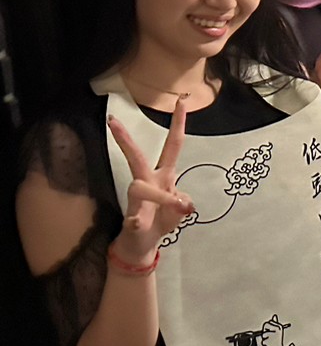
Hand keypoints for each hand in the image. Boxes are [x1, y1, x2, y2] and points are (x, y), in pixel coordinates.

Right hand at [107, 99, 194, 262]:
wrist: (143, 245)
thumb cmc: (161, 220)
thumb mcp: (180, 209)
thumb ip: (183, 202)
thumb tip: (184, 203)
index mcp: (165, 175)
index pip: (172, 145)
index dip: (178, 124)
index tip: (181, 101)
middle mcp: (149, 182)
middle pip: (137, 157)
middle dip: (125, 141)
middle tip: (111, 121)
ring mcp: (137, 201)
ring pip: (142, 188)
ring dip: (162, 198)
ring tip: (180, 209)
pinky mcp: (131, 220)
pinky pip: (134, 218)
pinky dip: (137, 221)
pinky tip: (137, 223)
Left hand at [259, 315, 286, 345]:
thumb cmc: (278, 342)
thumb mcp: (278, 331)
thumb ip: (275, 323)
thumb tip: (274, 316)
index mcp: (279, 327)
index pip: (269, 322)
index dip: (268, 327)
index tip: (271, 332)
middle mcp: (276, 329)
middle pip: (265, 325)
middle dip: (265, 330)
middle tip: (269, 336)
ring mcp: (272, 335)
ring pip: (263, 334)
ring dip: (265, 338)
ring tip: (270, 342)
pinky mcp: (268, 341)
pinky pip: (263, 341)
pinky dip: (264, 344)